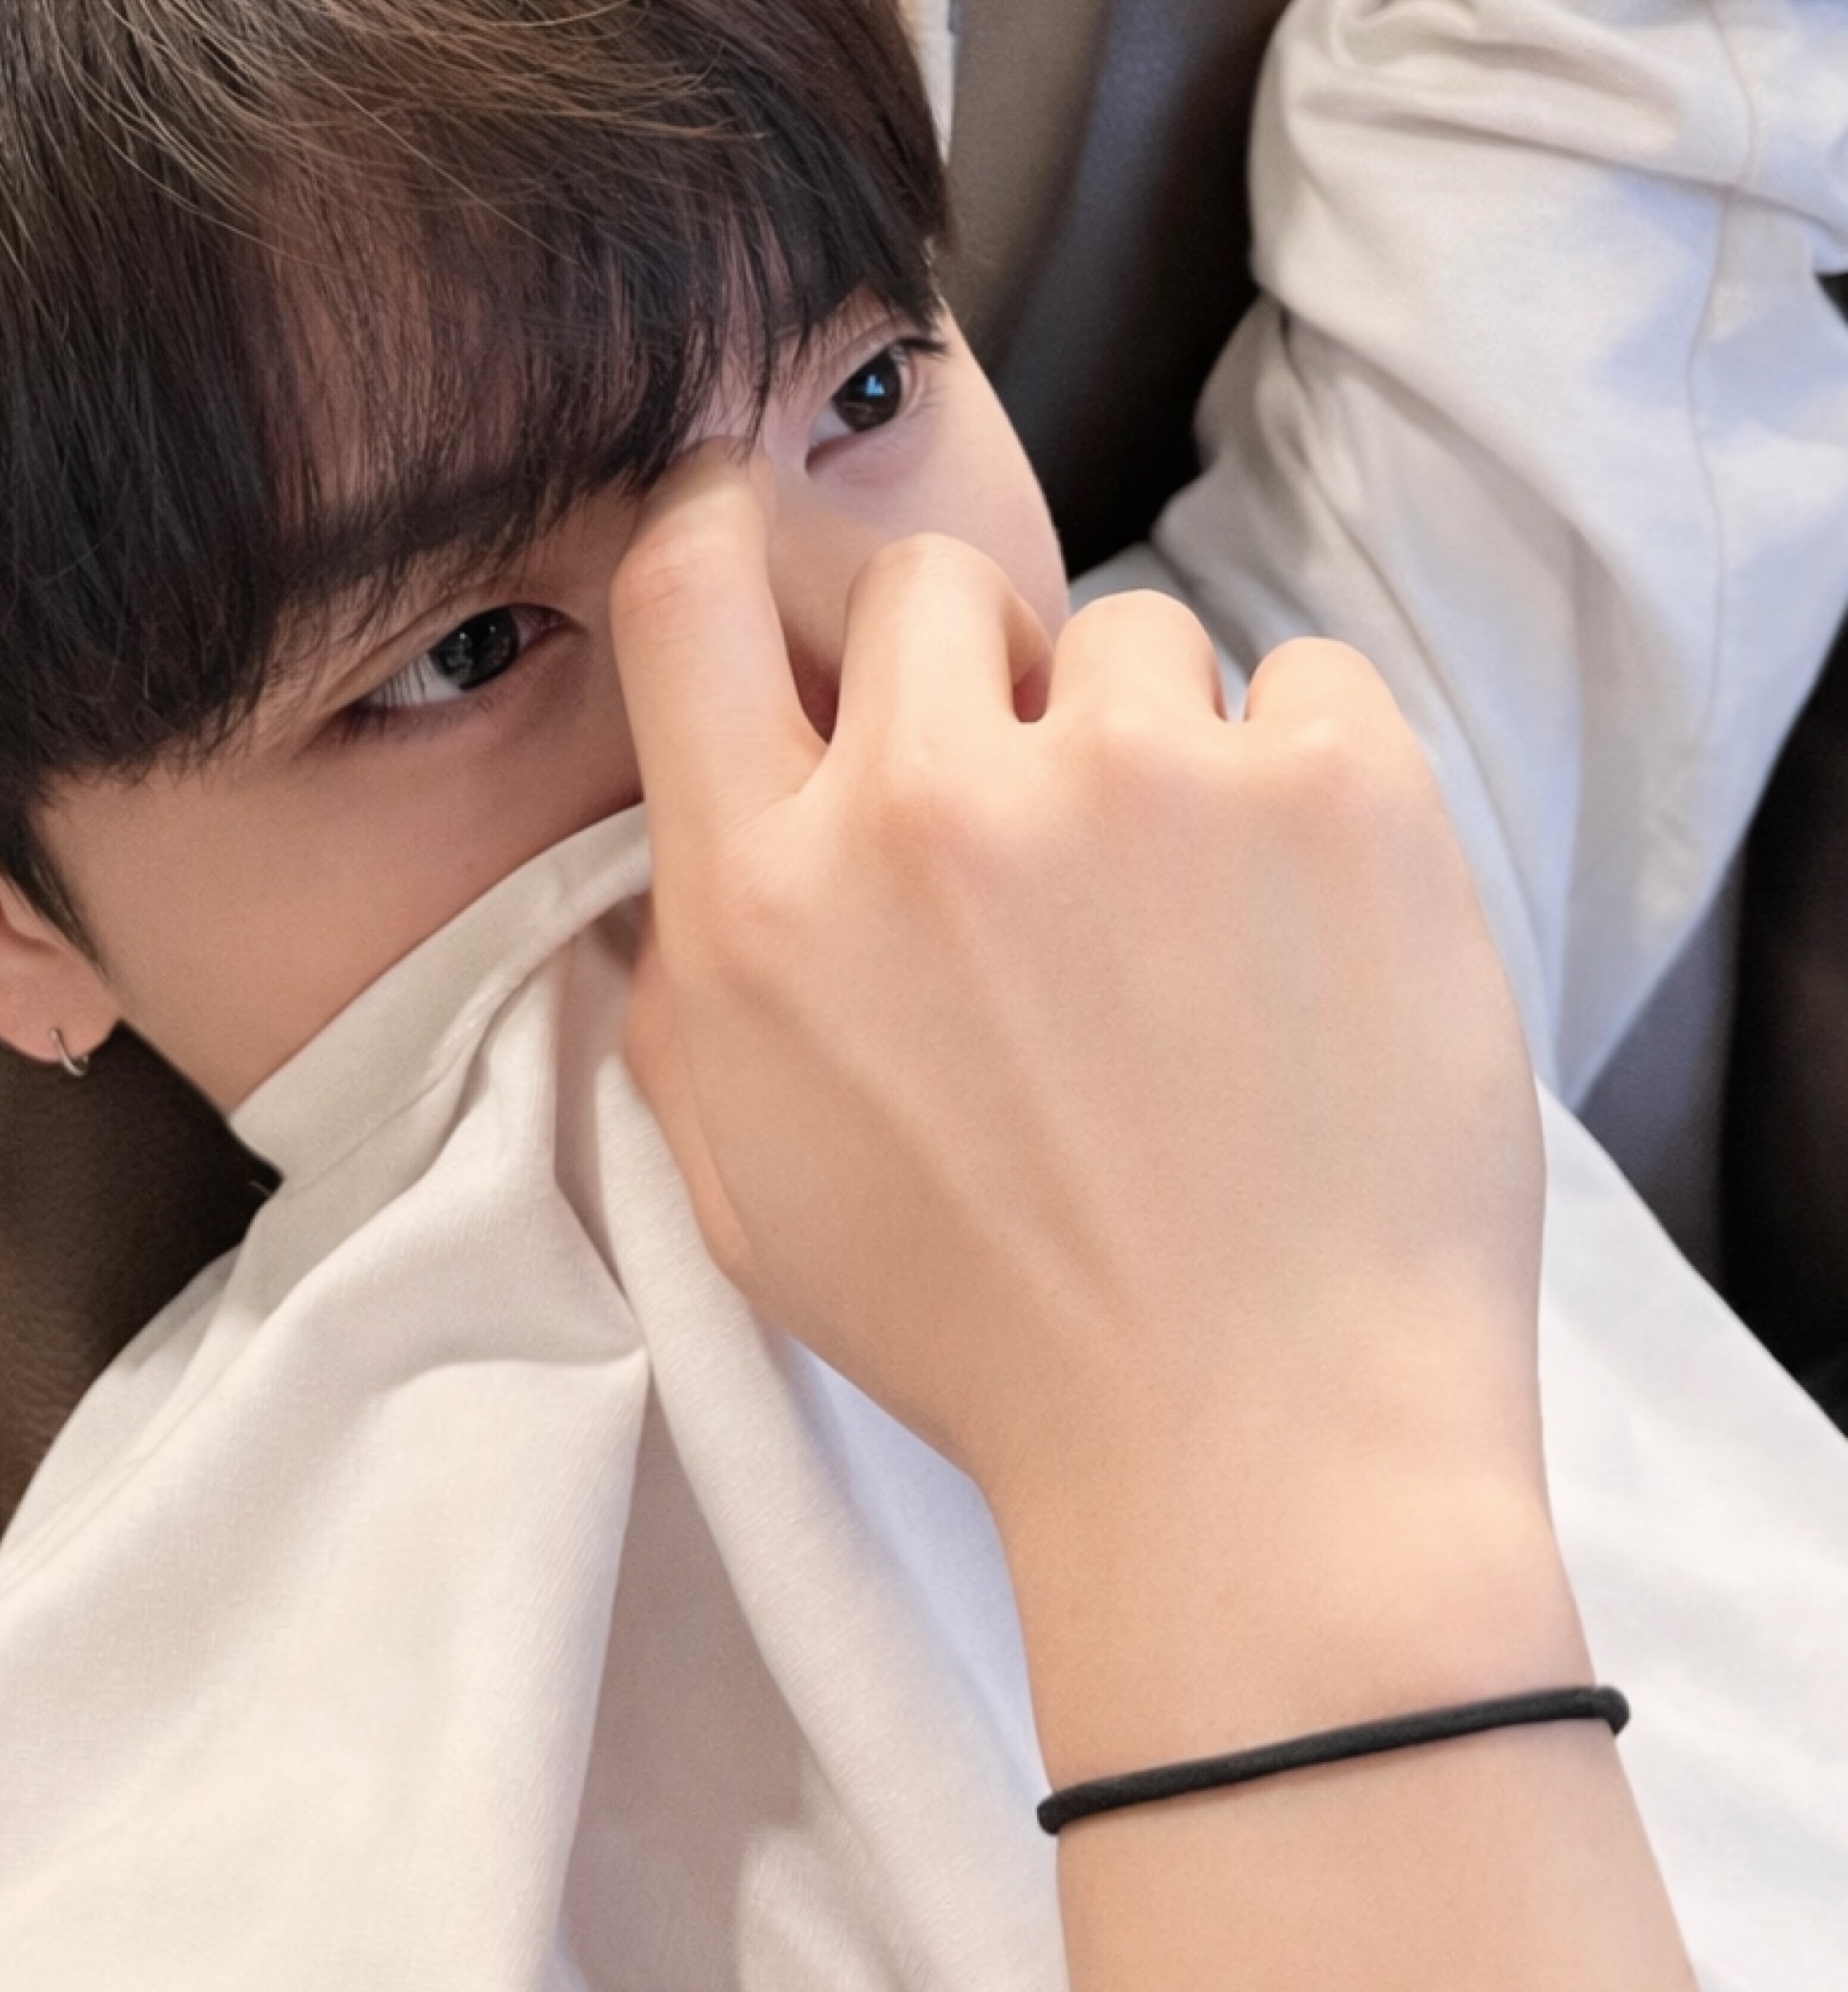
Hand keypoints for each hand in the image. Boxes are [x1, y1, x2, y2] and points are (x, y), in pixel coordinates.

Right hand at [613, 451, 1578, 1781]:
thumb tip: (660, 865)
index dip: (725, 530)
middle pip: (923, 583)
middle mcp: (930, 805)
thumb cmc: (999, 1345)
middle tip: (1043, 811)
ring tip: (1196, 922)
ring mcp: (1139, 779)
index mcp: (767, 897)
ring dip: (1156, 743)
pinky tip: (1308, 921)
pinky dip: (1311, 773)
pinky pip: (1305, 675)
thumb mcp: (753, 1195)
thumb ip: (688, 998)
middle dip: (978, 672)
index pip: (686, 584)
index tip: (780, 559)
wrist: (1261, 1461)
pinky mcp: (1331, 788)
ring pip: (1129, 632)